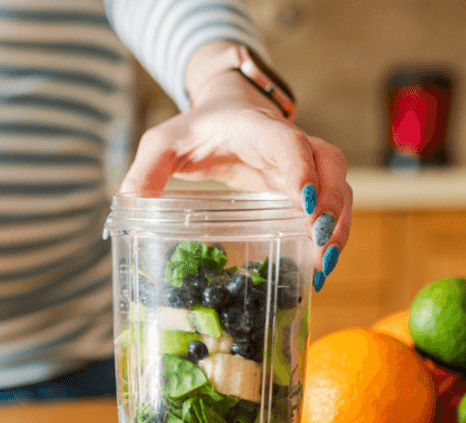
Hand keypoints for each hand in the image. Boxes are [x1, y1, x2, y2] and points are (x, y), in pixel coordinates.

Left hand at [120, 42, 351, 291]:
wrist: (224, 112)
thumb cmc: (194, 128)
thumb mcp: (162, 143)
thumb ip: (143, 172)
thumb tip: (125, 209)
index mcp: (254, 129)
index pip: (288, 142)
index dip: (300, 169)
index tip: (303, 202)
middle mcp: (288, 144)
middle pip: (331, 165)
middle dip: (331, 204)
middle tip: (318, 243)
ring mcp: (303, 166)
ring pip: (340, 188)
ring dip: (338, 226)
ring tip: (323, 267)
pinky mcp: (305, 188)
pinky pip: (329, 207)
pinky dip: (331, 235)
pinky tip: (318, 268)